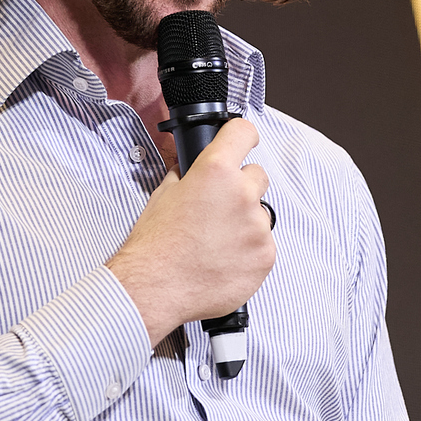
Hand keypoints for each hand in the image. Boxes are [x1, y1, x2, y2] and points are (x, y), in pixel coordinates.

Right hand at [105, 118, 273, 346]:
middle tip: (218, 210)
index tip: (246, 141)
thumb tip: (191, 169)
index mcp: (215, 172)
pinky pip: (263, 245)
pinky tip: (223, 260)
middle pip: (258, 176)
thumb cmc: (155, 245)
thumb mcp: (163, 195)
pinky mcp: (265, 256)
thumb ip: (186, 176)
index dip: (243, 136)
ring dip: (245, 223)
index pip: (243, 133)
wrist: (155, 288)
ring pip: (260, 215)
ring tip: (216, 243)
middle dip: (241, 188)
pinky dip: (249, 251)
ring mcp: (257, 227)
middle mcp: (242, 194)